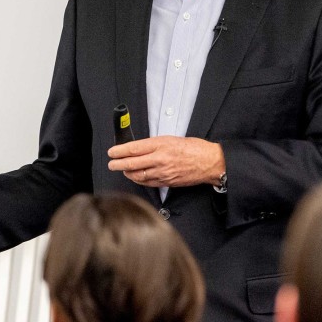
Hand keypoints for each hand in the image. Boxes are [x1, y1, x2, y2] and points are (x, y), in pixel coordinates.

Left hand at [107, 136, 225, 187]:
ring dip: (127, 173)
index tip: (112, 152)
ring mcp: (163, 172)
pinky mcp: (167, 182)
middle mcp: (160, 159)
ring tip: (122, 170)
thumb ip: (155, 144)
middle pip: (132, 163)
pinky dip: (139, 180)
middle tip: (111, 163)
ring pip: (138, 175)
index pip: (134, 148)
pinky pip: (148, 182)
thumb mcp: (172, 139)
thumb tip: (140, 148)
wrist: (210, 162)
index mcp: (161, 145)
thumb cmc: (195, 148)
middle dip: (118, 164)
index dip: (120, 151)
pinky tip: (136, 177)